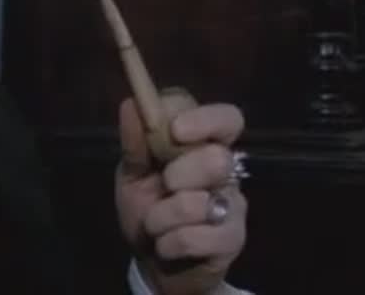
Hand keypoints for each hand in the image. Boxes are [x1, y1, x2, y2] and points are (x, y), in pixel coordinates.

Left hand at [115, 95, 246, 294]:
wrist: (156, 262)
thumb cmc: (147, 208)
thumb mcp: (132, 175)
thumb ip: (134, 143)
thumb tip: (130, 103)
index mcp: (204, 146)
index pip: (226, 118)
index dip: (203, 120)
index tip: (175, 130)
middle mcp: (227, 171)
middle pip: (218, 157)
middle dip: (180, 173)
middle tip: (165, 185)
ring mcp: (233, 206)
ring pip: (199, 202)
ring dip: (162, 216)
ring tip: (155, 224)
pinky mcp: (232, 239)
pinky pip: (195, 237)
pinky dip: (168, 243)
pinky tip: (165, 245)